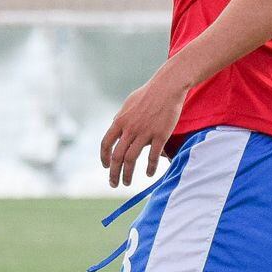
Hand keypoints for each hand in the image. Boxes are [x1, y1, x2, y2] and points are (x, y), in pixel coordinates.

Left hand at [100, 68, 189, 187]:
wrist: (167, 87)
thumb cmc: (147, 94)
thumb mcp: (127, 104)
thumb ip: (120, 118)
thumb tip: (113, 125)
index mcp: (119, 121)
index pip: (106, 144)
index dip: (104, 158)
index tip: (106, 167)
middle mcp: (129, 129)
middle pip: (117, 156)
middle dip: (113, 173)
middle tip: (114, 183)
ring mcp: (144, 133)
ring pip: (131, 159)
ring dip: (127, 174)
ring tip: (126, 183)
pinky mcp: (160, 135)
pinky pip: (152, 156)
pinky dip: (150, 168)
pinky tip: (149, 174)